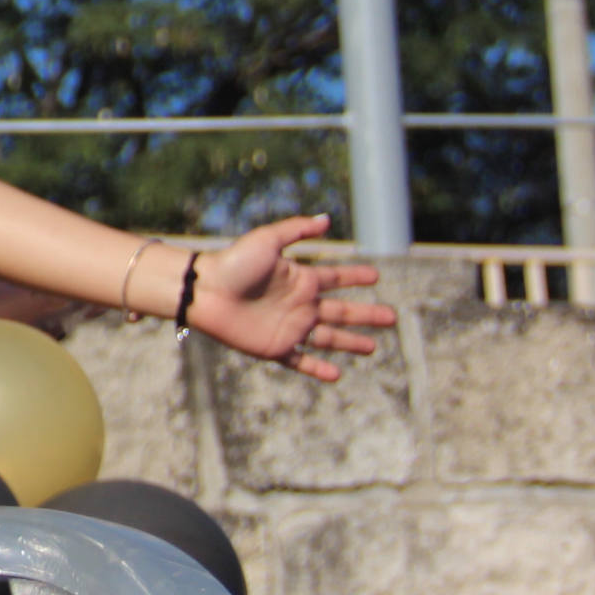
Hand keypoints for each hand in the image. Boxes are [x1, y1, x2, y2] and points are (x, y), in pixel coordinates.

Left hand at [188, 214, 393, 382]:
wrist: (203, 291)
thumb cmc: (232, 263)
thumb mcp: (266, 241)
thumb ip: (296, 231)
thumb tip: (327, 220)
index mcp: (299, 278)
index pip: (336, 277)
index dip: (356, 276)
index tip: (377, 275)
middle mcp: (298, 303)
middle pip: (341, 311)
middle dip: (366, 314)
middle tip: (391, 317)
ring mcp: (288, 326)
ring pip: (328, 338)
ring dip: (350, 343)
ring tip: (373, 348)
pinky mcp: (274, 347)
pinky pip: (301, 360)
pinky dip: (318, 369)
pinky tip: (336, 374)